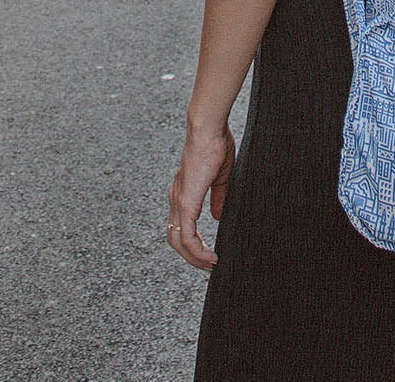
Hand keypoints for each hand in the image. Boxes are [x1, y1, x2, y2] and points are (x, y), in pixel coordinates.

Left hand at [167, 121, 235, 270]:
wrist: (208, 129)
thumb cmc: (215, 145)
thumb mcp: (219, 177)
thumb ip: (217, 197)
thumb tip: (217, 215)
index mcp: (183, 192)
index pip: (181, 226)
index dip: (192, 243)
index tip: (208, 253)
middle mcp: (176, 199)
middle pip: (175, 239)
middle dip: (191, 257)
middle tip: (209, 265)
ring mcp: (179, 201)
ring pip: (178, 242)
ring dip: (194, 258)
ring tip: (210, 265)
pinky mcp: (186, 201)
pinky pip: (188, 236)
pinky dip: (198, 251)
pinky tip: (211, 256)